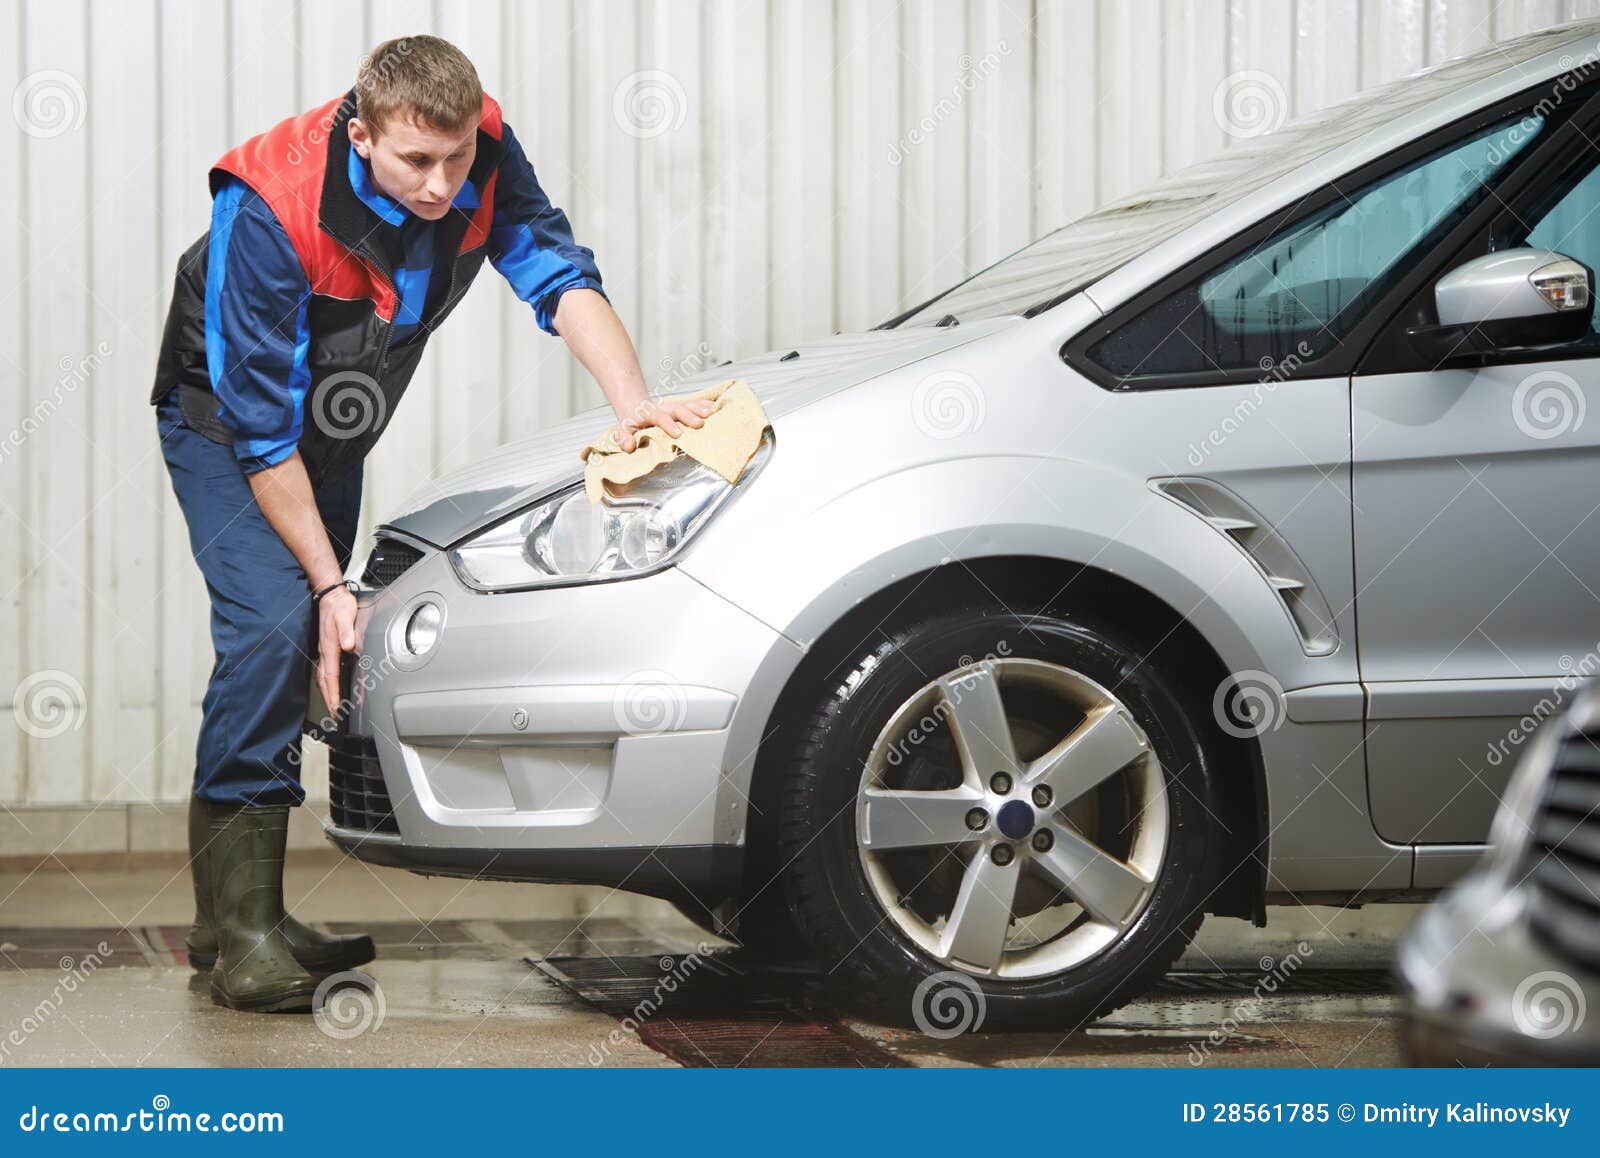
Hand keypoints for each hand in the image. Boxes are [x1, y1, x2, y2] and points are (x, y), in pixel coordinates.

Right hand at [315, 586, 358, 715]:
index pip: (330, 676)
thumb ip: (346, 631)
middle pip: (324, 682)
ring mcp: (324, 650)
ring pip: (322, 677)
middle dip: (328, 699)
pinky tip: (330, 685)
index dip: (332, 693)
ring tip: (331, 705)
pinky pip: (324, 670)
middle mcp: (324, 651)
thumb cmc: (339, 606)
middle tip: (333, 714)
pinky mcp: (326, 647)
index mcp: (330, 647)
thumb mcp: (345, 616)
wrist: (331, 596)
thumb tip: (348, 645)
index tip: (335, 706)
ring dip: (326, 693)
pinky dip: (326, 682)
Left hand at [612, 396, 716, 451]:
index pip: (659, 417)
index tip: (677, 434)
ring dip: (700, 408)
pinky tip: (717, 408)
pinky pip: (695, 404)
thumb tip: (629, 446)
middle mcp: (664, 408)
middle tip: (699, 424)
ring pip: (688, 404)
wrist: (635, 408)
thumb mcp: (622, 430)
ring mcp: (674, 407)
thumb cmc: (631, 422)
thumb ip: (623, 438)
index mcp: (649, 414)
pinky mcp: (682, 407)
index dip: (668, 424)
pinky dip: (706, 405)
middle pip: (677, 409)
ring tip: (712, 413)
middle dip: (688, 415)